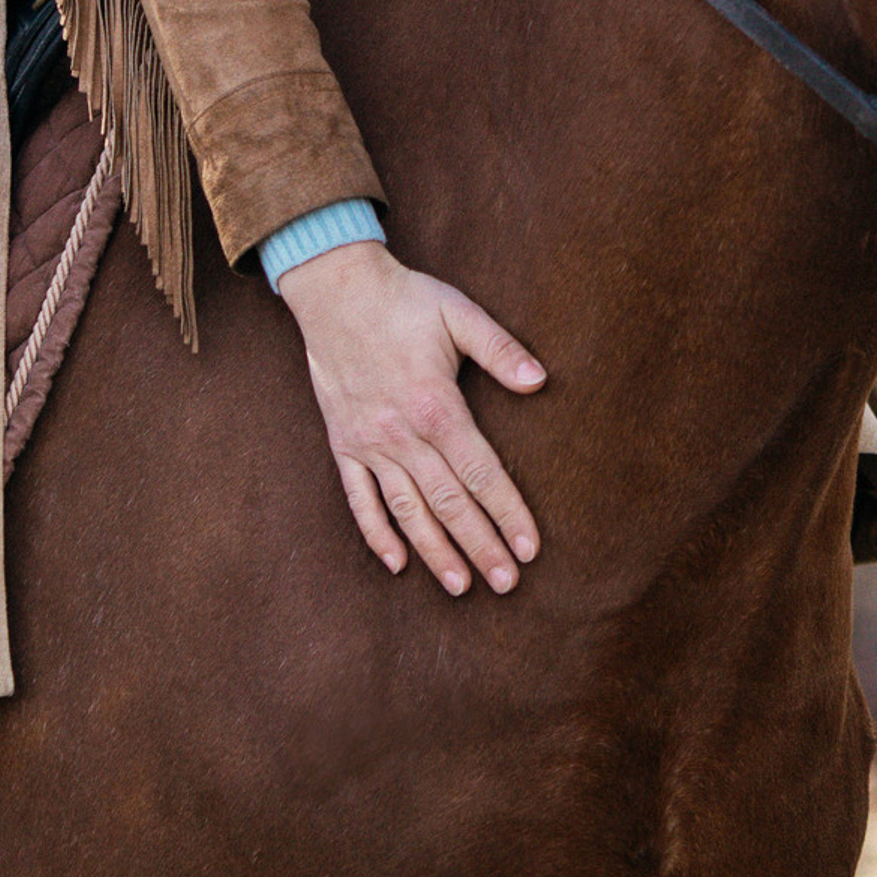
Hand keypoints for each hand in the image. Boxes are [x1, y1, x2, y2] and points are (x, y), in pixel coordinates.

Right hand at [277, 239, 545, 593]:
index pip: (481, 474)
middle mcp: (401, 434)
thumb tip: (540, 379)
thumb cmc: (405, 300)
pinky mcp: (343, 443)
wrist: (336, 290)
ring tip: (460, 586)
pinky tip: (396, 562)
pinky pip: (359, 499)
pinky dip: (376, 533)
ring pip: (406, 510)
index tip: (530, 549)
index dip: (508, 513)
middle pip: (448, 503)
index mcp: (436, 406)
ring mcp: (369, 443)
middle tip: (507, 585)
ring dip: (434, 551)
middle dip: (480, 546)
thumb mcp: (459, 313)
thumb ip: (500, 348)